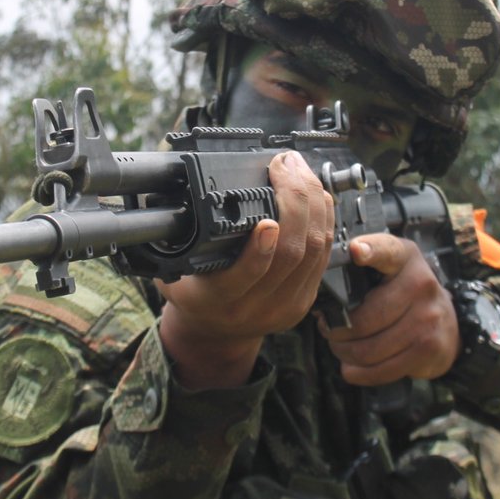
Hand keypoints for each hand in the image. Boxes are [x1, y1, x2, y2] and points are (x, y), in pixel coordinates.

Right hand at [157, 151, 334, 388]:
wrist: (214, 332)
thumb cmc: (193, 294)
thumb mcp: (174, 272)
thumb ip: (179, 242)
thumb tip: (175, 192)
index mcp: (217, 301)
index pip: (247, 275)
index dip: (261, 248)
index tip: (267, 219)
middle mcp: (255, 308)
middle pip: (292, 254)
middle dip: (295, 201)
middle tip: (285, 166)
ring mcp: (286, 306)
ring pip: (315, 250)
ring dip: (313, 203)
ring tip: (300, 170)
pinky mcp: (306, 298)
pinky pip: (324, 255)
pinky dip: (324, 218)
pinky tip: (317, 194)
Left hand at [323, 233, 460, 384]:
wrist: (447, 323)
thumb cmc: (401, 295)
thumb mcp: (387, 272)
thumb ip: (358, 274)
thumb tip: (320, 304)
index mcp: (403, 256)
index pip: (386, 251)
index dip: (370, 250)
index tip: (356, 250)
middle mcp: (420, 283)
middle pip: (363, 319)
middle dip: (336, 331)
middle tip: (329, 331)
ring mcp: (428, 317)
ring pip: (369, 349)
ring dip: (345, 354)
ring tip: (341, 348)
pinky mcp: (429, 348)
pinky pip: (382, 370)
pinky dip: (360, 373)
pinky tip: (352, 367)